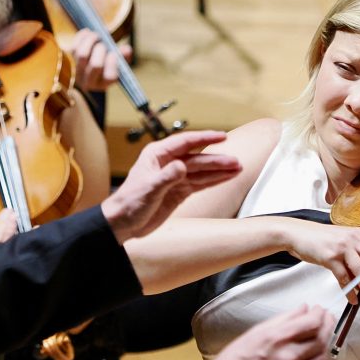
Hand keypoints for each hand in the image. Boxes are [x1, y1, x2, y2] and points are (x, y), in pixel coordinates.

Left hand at [69, 29, 131, 91]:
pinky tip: (88, 32)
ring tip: (97, 35)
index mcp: (103, 84)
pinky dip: (82, 37)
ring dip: (91, 41)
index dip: (112, 63)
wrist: (85, 67)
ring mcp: (77, 72)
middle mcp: (88, 81)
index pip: (110, 76)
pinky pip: (74, 46)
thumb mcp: (117, 64)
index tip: (113, 53)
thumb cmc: (105, 65)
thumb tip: (126, 49)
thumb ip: (124, 57)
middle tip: (103, 43)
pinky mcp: (68, 61)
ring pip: (83, 54)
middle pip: (96, 64)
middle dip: (102, 50)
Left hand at [102, 130, 240, 242]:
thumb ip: (167, 177)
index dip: (204, 138)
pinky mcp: (178, 192)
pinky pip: (199, 184)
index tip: (222, 136)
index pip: (185, 142)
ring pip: (201, 171)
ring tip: (237, 168)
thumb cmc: (129, 203)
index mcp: (157, 155)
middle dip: (217, 160)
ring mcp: (174, 178)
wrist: (123, 223)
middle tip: (235, 161)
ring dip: (218, 170)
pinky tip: (226, 178)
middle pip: (197, 159)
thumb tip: (182, 166)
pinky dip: (213, 181)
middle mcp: (167, 163)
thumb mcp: (148, 189)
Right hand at [205, 304, 333, 359]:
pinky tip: (310, 354)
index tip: (319, 310)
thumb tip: (303, 309)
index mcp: (276, 339)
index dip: (320, 314)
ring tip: (323, 335)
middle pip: (321, 339)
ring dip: (325, 344)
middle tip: (327, 319)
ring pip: (321, 358)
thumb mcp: (256, 331)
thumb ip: (283, 319)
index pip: (311, 323)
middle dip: (328, 326)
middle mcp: (287, 358)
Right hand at [282, 221, 359, 303]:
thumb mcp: (342, 237)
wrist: (298, 234)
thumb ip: (357, 249)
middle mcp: (353, 238)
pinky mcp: (330, 258)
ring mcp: (342, 247)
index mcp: (359, 233)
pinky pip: (344, 279)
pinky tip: (351, 297)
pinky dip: (349, 291)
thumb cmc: (319, 238)